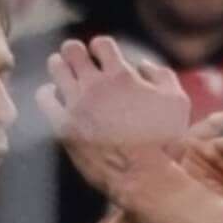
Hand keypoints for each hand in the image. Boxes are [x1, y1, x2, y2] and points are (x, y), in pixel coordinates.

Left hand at [42, 39, 197, 200]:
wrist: (146, 179)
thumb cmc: (166, 142)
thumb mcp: (178, 102)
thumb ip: (162, 75)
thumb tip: (141, 64)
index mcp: (122, 75)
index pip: (100, 43)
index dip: (101, 48)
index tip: (102, 58)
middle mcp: (96, 85)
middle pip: (72, 49)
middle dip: (75, 52)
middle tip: (79, 61)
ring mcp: (77, 105)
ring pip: (56, 67)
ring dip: (60, 66)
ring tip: (65, 73)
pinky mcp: (63, 126)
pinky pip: (44, 97)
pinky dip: (48, 92)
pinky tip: (55, 96)